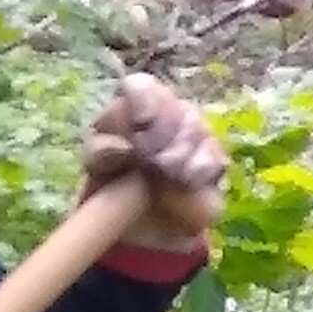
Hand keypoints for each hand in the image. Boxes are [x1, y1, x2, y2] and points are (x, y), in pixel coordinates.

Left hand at [82, 75, 226, 248]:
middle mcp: (167, 116)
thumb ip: (101, 152)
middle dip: (164, 131)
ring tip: (165, 174)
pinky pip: (215, 156)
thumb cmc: (112, 186)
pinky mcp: (215, 163)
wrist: (138, 226)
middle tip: (151, 159)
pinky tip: (186, 180)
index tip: (142, 121)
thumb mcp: (97, 168)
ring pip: (197, 128)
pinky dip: (200, 167)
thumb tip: (121, 148)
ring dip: (181, 150)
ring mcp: (195, 138)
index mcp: (132, 108)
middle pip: (176, 107)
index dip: (145, 98)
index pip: (142, 85)